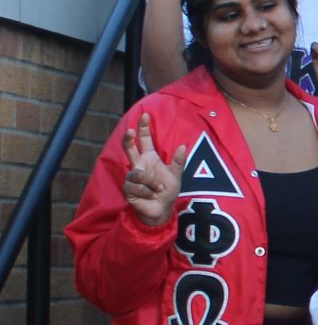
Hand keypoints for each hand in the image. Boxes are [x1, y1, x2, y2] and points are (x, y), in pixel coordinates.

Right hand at [121, 111, 186, 228]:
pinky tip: (151, 195)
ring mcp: (132, 177)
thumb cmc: (167, 190)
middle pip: (129, 148)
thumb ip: (179, 162)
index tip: (145, 115)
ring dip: (151, 182)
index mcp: (150, 158)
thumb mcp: (176, 175)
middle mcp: (139, 165)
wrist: (162, 209)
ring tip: (159, 188)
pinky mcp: (128, 189)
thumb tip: (182, 146)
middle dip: (128, 139)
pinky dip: (147, 191)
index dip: (143, 128)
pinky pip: (136, 187)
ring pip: (137, 174)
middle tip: (130, 130)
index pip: (144, 140)